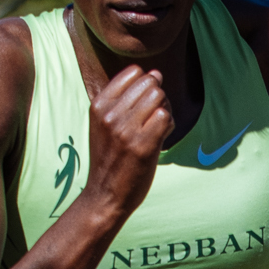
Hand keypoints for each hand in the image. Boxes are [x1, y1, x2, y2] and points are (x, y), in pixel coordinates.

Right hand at [83, 63, 176, 218]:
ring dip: (165, 111)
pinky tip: (160, 139)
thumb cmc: (110, 158)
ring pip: (160, 97)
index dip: (146, 85)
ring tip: (156, 129)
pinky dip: (169, 126)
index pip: (134, 72)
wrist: (104, 196)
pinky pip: (166, 117)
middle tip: (153, 120)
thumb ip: (125, 98)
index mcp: (99, 105)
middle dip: (158, 97)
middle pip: (151, 83)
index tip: (142, 106)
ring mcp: (126, 130)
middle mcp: (110, 114)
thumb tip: (156, 72)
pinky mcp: (142, 145)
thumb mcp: (105, 123)